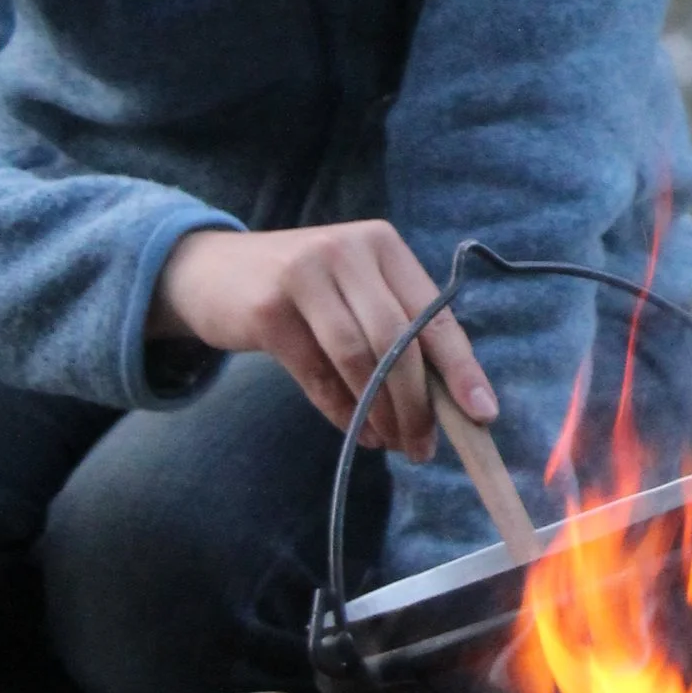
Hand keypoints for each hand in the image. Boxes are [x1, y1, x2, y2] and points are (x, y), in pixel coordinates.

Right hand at [152, 220, 498, 460]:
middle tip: (423, 447)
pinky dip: (342, 411)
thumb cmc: (301, 290)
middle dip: (417, 403)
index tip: (482, 413)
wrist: (208, 272)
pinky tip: (357, 432)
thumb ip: (397, 331)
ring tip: (390, 444)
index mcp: (383, 245)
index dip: (462, 368)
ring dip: (381, 412)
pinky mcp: (268, 309)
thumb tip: (448, 402)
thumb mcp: (353, 291)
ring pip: (360, 358)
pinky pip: (317, 373)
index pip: (435, 314)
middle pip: (399, 340)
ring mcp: (306, 275)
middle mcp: (349, 251)